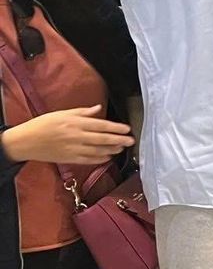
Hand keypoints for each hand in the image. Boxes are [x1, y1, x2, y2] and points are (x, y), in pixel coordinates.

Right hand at [0, 106, 132, 164]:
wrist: (25, 141)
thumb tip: (98, 108)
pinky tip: (107, 157)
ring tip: (122, 148)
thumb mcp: (62, 113)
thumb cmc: (43, 124)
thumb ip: (83, 112)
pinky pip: (88, 160)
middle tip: (131, 141)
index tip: (127, 129)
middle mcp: (76, 136)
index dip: (116, 128)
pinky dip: (99, 159)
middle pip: (102, 139)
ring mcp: (73, 149)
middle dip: (119, 140)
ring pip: (97, 151)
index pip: (100, 125)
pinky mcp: (69, 159)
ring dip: (111, 150)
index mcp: (75, 123)